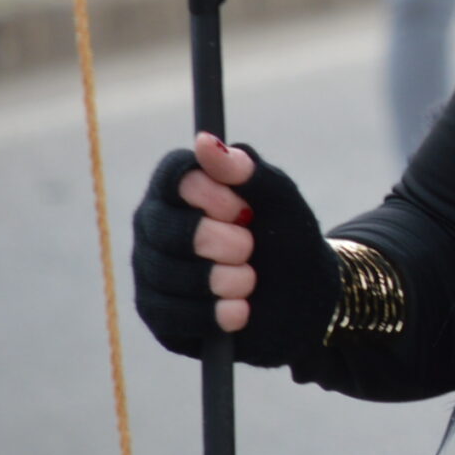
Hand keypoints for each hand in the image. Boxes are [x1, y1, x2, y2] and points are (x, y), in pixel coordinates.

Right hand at [130, 133, 337, 365]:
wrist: (303, 301)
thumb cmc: (288, 241)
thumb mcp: (281, 202)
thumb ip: (247, 171)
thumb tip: (204, 141)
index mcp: (183, 188)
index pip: (174, 177)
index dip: (210, 195)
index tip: (244, 210)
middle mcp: (156, 223)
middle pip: (166, 228)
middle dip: (221, 243)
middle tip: (250, 249)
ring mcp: (150, 268)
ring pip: (165, 274)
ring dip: (223, 281)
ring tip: (250, 281)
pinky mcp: (155, 311)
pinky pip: (169, 314)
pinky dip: (213, 313)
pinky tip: (240, 311)